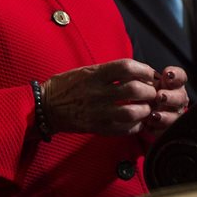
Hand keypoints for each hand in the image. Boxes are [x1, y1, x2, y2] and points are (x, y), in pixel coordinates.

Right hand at [42, 59, 169, 135]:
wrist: (45, 107)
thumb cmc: (65, 87)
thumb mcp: (84, 72)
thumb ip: (108, 72)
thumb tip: (134, 73)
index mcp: (94, 75)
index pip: (127, 67)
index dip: (144, 70)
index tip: (148, 74)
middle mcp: (97, 92)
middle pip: (135, 90)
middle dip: (149, 91)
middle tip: (151, 93)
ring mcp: (98, 112)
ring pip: (133, 112)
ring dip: (145, 110)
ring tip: (145, 108)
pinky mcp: (98, 128)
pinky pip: (125, 129)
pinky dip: (136, 126)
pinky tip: (136, 122)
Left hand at [142, 66, 188, 133]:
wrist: (137, 111)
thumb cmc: (143, 92)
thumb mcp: (143, 83)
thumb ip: (145, 78)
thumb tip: (141, 75)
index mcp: (173, 85)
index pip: (180, 77)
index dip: (176, 75)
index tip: (167, 74)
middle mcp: (177, 99)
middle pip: (181, 98)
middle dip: (171, 97)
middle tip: (160, 96)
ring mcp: (174, 115)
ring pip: (176, 117)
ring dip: (165, 116)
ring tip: (154, 115)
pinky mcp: (166, 129)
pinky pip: (166, 131)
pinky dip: (158, 129)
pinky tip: (149, 127)